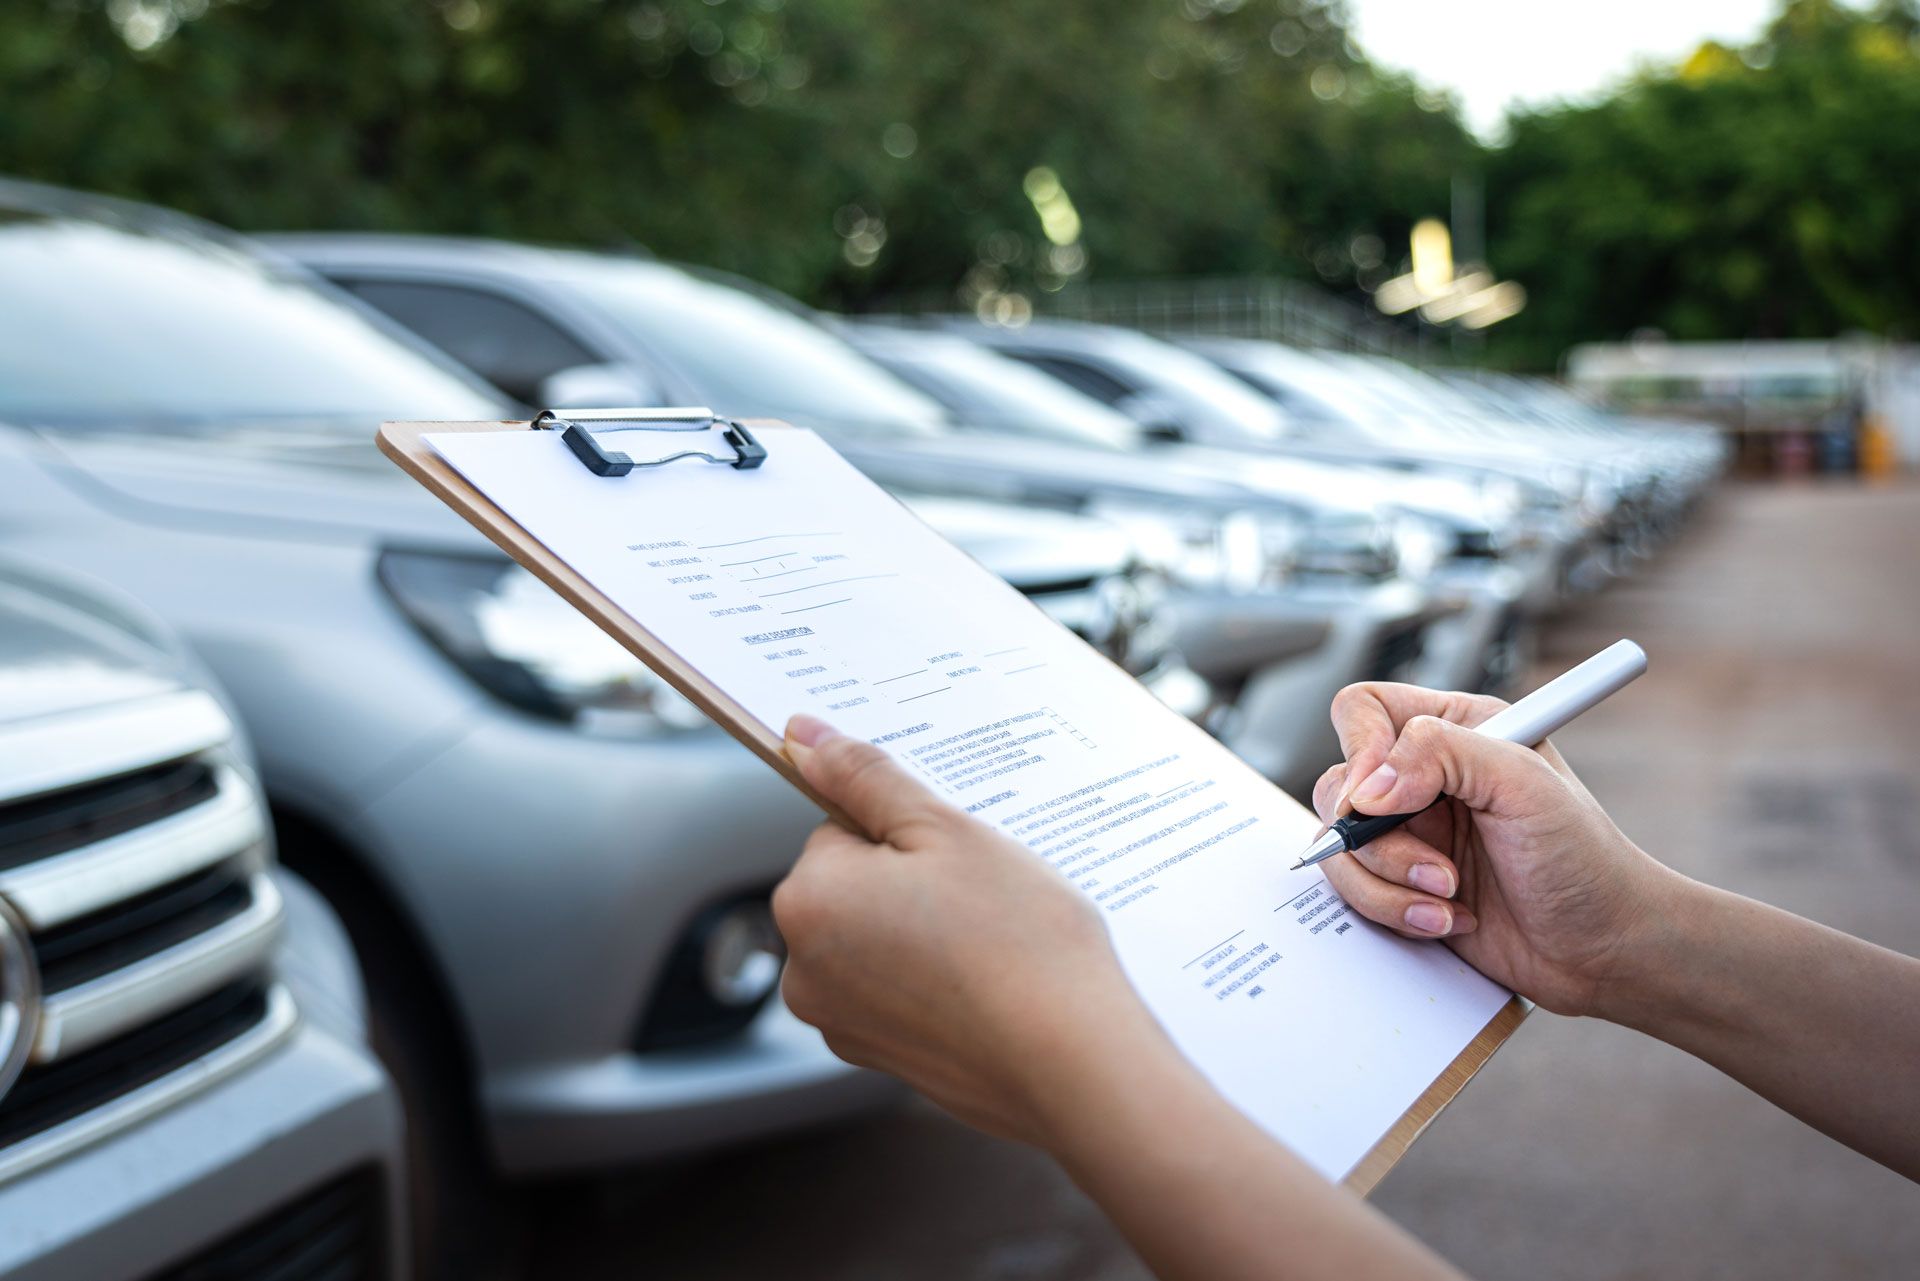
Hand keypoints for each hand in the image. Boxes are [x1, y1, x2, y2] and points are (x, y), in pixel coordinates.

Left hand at [773, 714, 1176, 1144]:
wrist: (1074, 1062)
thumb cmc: (1018, 942)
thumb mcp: (946, 831)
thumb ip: (866, 778)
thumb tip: (802, 738)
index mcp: (807, 900)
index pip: (843, 829)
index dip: (907, 834)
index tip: (955, 856)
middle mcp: (802, 969)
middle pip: (854, 887)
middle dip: (910, 882)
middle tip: (980, 898)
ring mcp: (839, 1023)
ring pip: (878, 939)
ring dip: (924, 931)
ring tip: (989, 944)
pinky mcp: (878, 1058)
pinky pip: (898, 991)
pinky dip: (934, 982)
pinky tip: (986, 985)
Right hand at [1314, 682, 1677, 1015]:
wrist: (1604, 950)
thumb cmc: (1586, 861)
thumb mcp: (1524, 784)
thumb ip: (1441, 755)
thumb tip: (1366, 785)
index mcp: (1456, 729)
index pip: (1364, 711)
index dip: (1359, 749)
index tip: (1379, 797)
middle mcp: (1424, 778)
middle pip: (1339, 787)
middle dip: (1381, 841)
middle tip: (1438, 868)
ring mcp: (1409, 834)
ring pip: (1340, 846)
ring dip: (1389, 883)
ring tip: (1450, 897)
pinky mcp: (1400, 885)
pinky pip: (1353, 891)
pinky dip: (1393, 911)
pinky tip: (1448, 919)